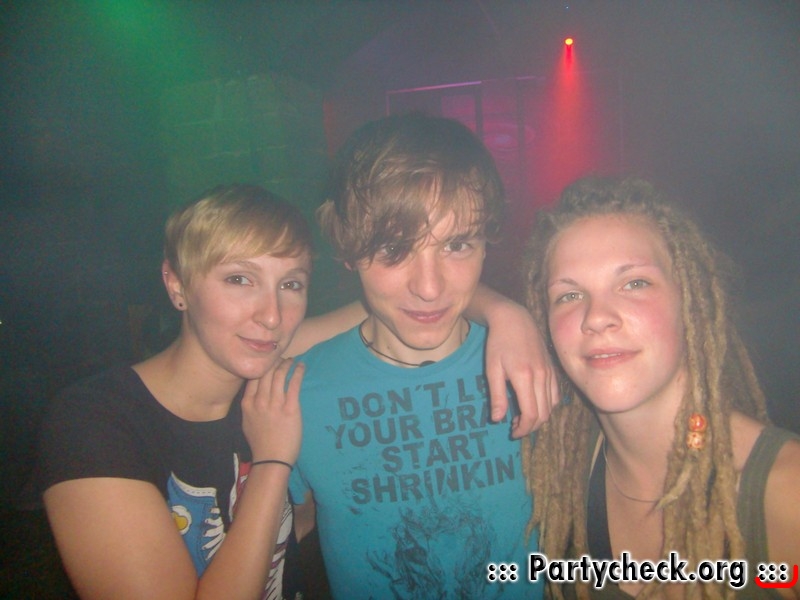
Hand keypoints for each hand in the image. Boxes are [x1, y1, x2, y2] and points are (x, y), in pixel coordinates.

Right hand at [241, 359, 303, 464]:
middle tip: (282, 357)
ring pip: (279, 375)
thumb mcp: (246, 422)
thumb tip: (255, 392)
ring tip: (292, 360)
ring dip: (286, 364)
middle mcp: (259, 400)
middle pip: (266, 372)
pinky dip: (298, 372)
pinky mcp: (290, 408)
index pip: (253, 377)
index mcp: (247, 403)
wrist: (271, 459)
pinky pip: (294, 384)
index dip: (262, 366)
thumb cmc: (260, 443)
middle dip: (275, 361)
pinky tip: (301, 366)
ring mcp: (275, 404)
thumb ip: (250, 405)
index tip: (269, 361)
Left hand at [484, 302, 558, 437]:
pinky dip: (547, 406)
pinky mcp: (553, 369)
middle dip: (531, 427)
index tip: (512, 432)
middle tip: (516, 427)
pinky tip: (535, 404)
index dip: (523, 429)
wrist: (514, 319)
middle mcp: (541, 377)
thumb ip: (497, 396)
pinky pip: (555, 395)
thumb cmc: (498, 344)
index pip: (531, 414)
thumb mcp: (492, 369)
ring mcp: (550, 373)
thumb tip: (497, 419)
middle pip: (543, 414)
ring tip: (523, 417)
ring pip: (551, 406)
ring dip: (539, 418)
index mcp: (524, 378)